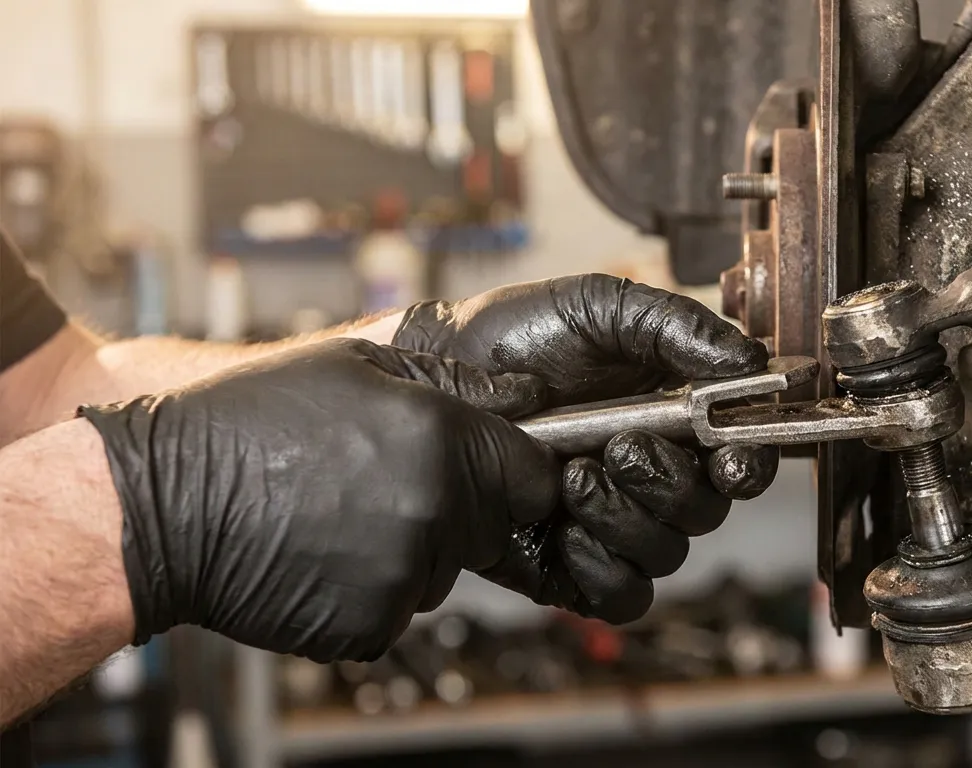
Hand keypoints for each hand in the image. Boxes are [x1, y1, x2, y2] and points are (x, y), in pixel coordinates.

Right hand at [80, 339, 557, 661]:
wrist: (161, 504)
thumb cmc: (247, 422)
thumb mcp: (350, 363)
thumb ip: (450, 379)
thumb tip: (522, 392)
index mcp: (440, 438)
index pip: (534, 478)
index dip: (514, 473)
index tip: (489, 471)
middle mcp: (434, 510)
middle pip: (490, 527)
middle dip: (458, 510)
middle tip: (382, 485)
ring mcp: (403, 575)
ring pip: (441, 572)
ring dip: (411, 552)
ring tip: (338, 516)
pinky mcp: (368, 626)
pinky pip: (395, 611)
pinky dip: (368, 593)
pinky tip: (319, 556)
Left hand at [393, 274, 780, 621]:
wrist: (431, 380)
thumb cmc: (512, 339)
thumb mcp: (595, 308)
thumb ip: (674, 325)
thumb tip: (745, 358)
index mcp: (674, 417)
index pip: (740, 457)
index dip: (747, 464)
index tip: (724, 458)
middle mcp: (652, 476)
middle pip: (706, 512)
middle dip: (668, 484)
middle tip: (618, 448)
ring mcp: (612, 522)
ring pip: (665, 555)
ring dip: (626, 520)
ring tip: (571, 478)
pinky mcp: (570, 566)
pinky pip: (619, 595)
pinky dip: (601, 569)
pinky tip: (560, 528)